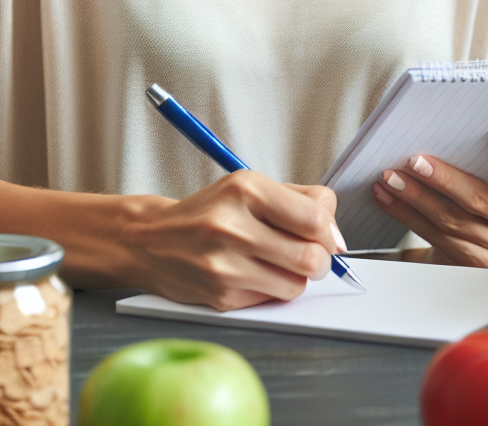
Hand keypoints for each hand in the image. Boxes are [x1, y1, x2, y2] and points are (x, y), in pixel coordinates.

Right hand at [130, 171, 345, 310]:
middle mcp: (233, 225)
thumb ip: (299, 201)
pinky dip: (274, 289)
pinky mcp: (220, 296)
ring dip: (298, 276)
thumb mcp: (251, 187)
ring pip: (296, 284)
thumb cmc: (211, 211)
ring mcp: (224, 264)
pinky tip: (256, 273)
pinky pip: (271, 299)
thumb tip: (336, 234)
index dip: (331, 231)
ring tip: (282, 262)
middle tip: (312, 253)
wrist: (151, 240)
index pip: (315, 217)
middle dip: (322, 259)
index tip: (328, 235)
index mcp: (246, 188)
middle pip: (312, 256)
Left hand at [371, 125, 487, 266]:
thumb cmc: (480, 195)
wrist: (476, 243)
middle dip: (443, 179)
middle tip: (413, 160)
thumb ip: (480, 161)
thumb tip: (445, 124)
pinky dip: (407, 215)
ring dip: (415, 197)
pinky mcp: (474, 263)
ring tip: (389, 178)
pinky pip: (435, 237)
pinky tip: (387, 198)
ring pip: (451, 220)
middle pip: (478, 200)